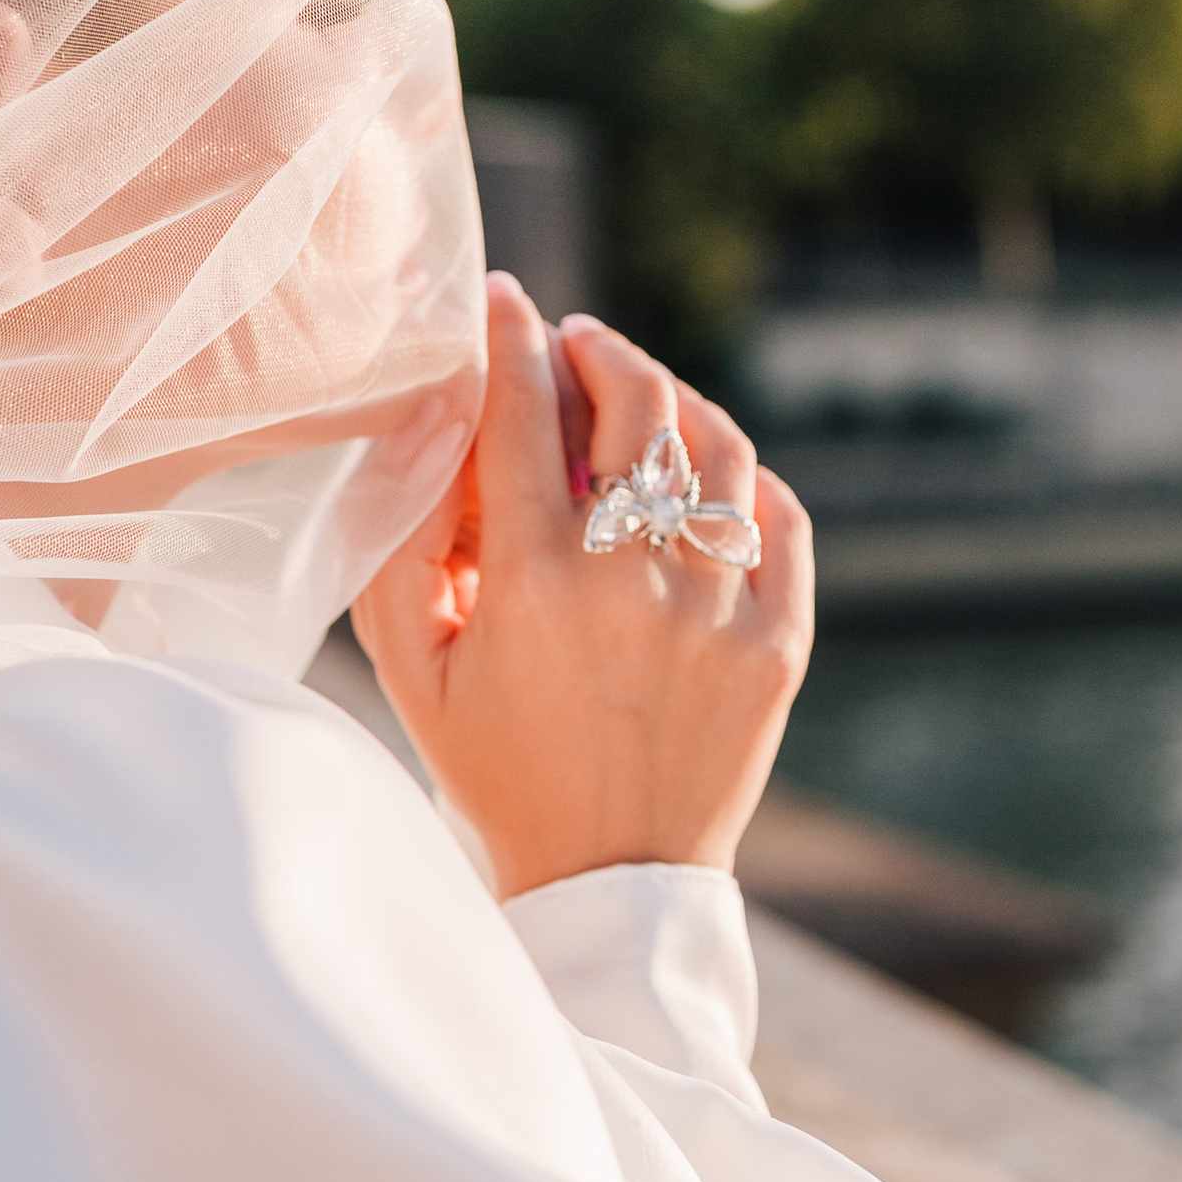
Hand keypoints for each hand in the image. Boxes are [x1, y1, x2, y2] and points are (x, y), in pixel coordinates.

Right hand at [352, 276, 814, 903]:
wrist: (609, 881)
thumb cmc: (496, 773)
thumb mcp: (412, 670)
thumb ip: (403, 548)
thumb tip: (430, 430)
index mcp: (534, 580)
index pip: (520, 407)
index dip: (509, 335)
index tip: (502, 299)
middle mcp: (634, 580)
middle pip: (633, 402)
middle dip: (599, 348)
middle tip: (577, 339)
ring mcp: (719, 608)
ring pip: (717, 446)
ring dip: (675, 398)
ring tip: (642, 394)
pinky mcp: (779, 640)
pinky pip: (777, 516)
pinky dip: (744, 476)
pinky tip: (709, 471)